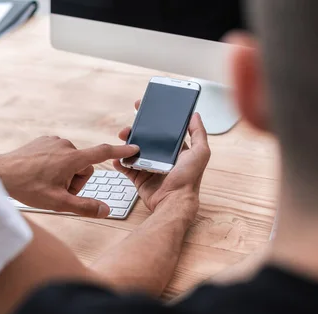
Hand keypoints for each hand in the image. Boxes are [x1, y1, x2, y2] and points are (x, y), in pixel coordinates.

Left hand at [0, 136, 138, 217]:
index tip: (133, 148)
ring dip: (64, 174)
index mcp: (72, 158)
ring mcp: (54, 141)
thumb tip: (105, 211)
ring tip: (44, 183)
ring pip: (71, 162)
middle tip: (57, 191)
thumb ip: (84, 207)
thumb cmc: (27, 187)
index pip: (102, 153)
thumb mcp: (58, 202)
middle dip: (75, 181)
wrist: (0, 173)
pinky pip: (58, 155)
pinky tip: (39, 174)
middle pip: (84, 167)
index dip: (120, 151)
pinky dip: (54, 166)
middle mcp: (65, 145)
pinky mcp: (44, 141)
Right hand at [114, 101, 210, 219]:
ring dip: (125, 144)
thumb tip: (195, 115)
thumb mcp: (200, 152)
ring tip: (122, 138)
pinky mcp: (139, 179)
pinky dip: (120, 162)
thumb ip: (199, 133)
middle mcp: (162, 158)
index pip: (162, 131)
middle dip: (135, 131)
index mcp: (175, 150)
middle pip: (145, 140)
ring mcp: (149, 168)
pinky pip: (127, 167)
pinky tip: (117, 157)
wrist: (173, 201)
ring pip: (133, 152)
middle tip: (128, 127)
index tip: (143, 108)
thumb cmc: (188, 179)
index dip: (153, 119)